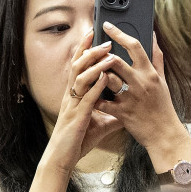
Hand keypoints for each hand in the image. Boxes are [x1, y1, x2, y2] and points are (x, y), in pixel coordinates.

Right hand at [43, 30, 123, 174]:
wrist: (63, 158)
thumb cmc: (79, 139)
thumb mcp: (99, 123)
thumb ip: (112, 112)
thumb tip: (127, 108)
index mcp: (75, 94)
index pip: (78, 66)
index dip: (84, 49)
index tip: (93, 34)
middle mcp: (71, 96)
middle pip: (78, 65)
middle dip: (91, 50)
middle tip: (104, 38)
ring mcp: (73, 105)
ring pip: (80, 77)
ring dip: (95, 64)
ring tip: (108, 53)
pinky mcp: (77, 117)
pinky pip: (87, 98)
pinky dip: (96, 86)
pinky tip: (105, 77)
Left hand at [97, 23, 185, 152]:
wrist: (164, 133)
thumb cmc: (162, 105)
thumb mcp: (162, 80)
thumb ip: (156, 57)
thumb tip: (153, 36)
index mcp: (149, 73)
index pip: (134, 46)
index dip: (118, 33)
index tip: (106, 26)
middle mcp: (140, 83)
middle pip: (116, 61)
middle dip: (100, 53)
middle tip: (90, 48)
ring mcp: (130, 98)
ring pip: (107, 80)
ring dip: (95, 73)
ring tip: (87, 68)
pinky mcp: (122, 112)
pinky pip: (103, 102)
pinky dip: (93, 97)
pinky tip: (87, 91)